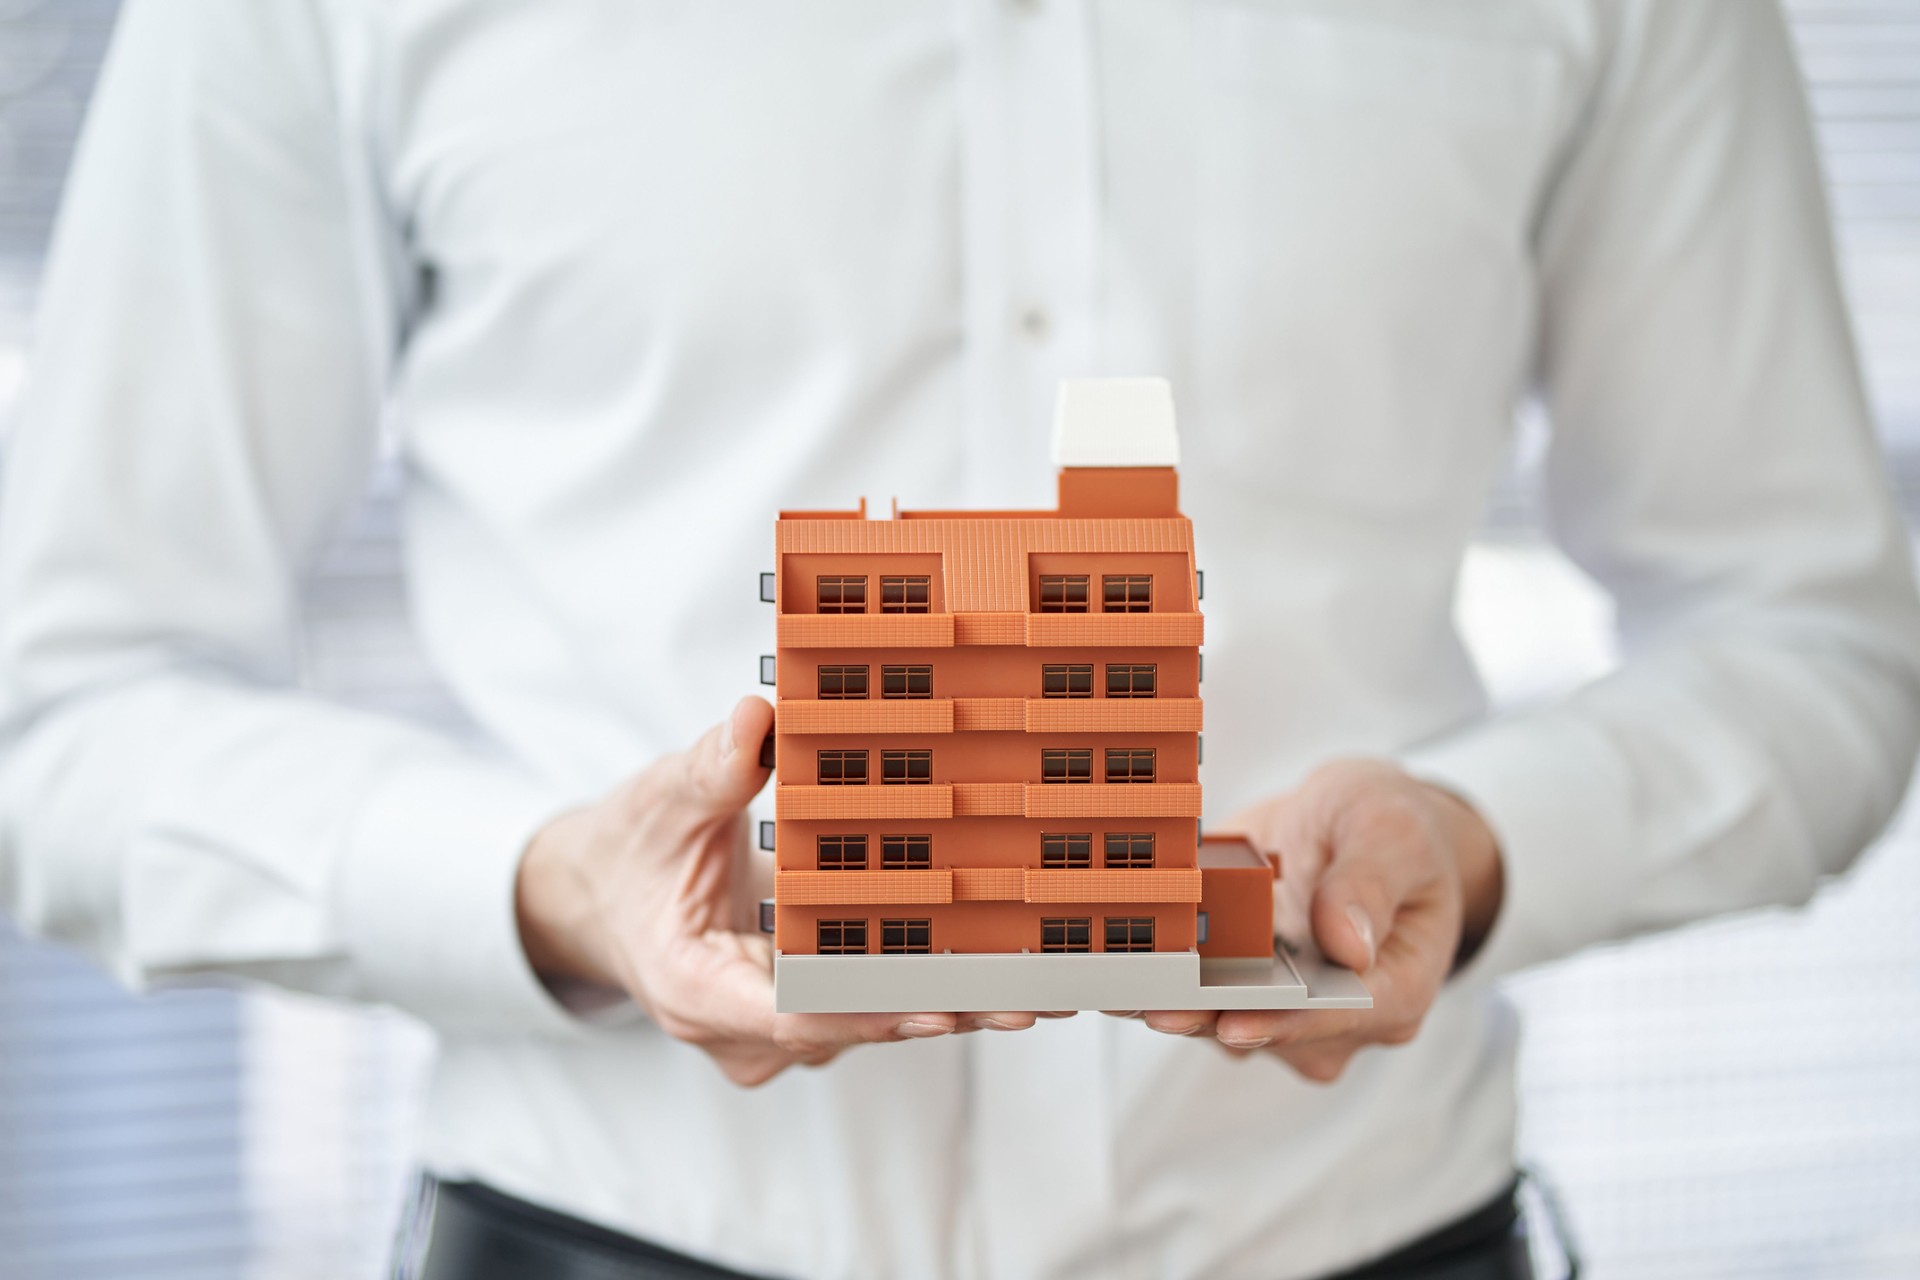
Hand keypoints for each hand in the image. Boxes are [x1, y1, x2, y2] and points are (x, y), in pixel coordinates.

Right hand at [514, 697, 1043, 1085]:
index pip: (793, 1015)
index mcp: (695, 991)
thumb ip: (711, 769)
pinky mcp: (803, 1021)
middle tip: (1032, 993)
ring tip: (1041, 985)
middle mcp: (739, 1029)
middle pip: (853, 1026)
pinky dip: (928, 986)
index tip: (941, 1004)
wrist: (603, 898)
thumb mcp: (661, 801)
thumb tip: (756, 718)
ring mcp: (774, 1033)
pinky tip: (1003, 970)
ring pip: (872, 1024)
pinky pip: (871, 1007)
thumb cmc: (630, 852)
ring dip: (951, 1003)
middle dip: (943, 1009)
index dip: (871, 1010)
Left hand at [1132, 758, 1503, 1080]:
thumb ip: (1371, 885)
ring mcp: (1281, 1002)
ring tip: (1127, 979)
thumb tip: (1350, 947)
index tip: (1235, 1024)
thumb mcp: (1392, 833)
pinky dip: (1159, 975)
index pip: (1340, 1018)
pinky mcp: (1236, 983)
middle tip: (1158, 1006)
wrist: (1356, 823)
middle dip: (1211, 1019)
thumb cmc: (1394, 829)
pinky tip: (1122, 956)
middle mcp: (1336, 1014)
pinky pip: (1193, 991)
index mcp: (1394, 988)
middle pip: (1269, 1028)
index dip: (1284, 1023)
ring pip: (1220, 1018)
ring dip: (1174, 1001)